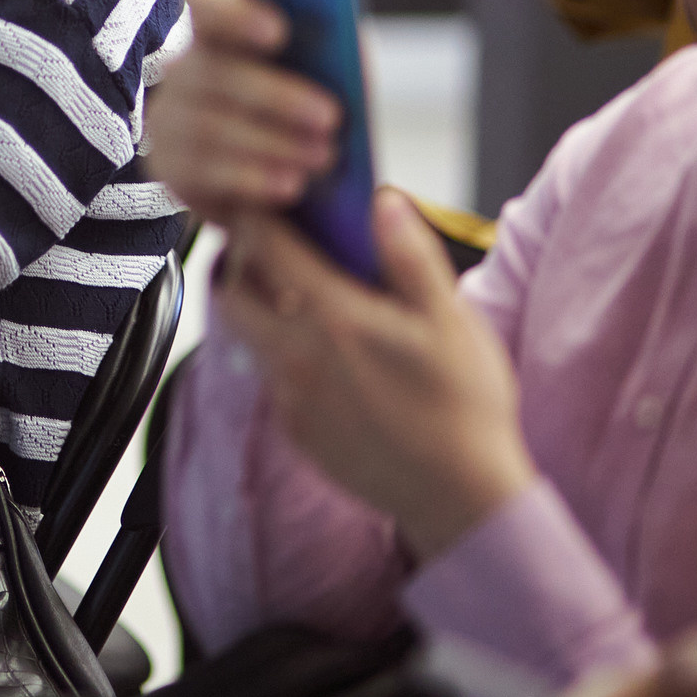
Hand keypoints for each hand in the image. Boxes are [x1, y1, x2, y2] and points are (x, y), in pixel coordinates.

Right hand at [145, 0, 344, 226]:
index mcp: (215, 37)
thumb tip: (348, 53)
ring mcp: (169, 123)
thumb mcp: (316, 80)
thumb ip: (327, 59)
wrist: (264, 178)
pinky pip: (204, 174)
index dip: (236, 15)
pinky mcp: (170, 171)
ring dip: (272, 142)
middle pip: (215, 74)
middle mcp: (182, 74)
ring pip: (209, 128)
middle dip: (277, 96)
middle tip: (332, 117)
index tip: (281, 32)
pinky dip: (251, 178)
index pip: (207, 9)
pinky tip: (290, 186)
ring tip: (323, 156)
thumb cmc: (298, 113)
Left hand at [216, 190, 535, 559]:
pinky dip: (280, 354)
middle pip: (231, 293)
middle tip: (270, 246)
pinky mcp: (296, 430)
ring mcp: (291, 398)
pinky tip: (322, 352)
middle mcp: (297, 357)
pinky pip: (269, 378)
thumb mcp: (451, 320)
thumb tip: (383, 201)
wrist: (459, 497)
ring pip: (246, 337)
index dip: (255, 215)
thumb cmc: (464, 406)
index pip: (264, 248)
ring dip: (259, 309)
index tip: (264, 199)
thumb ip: (409, 256)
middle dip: (240, 262)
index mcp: (333, 319)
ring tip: (298, 295)